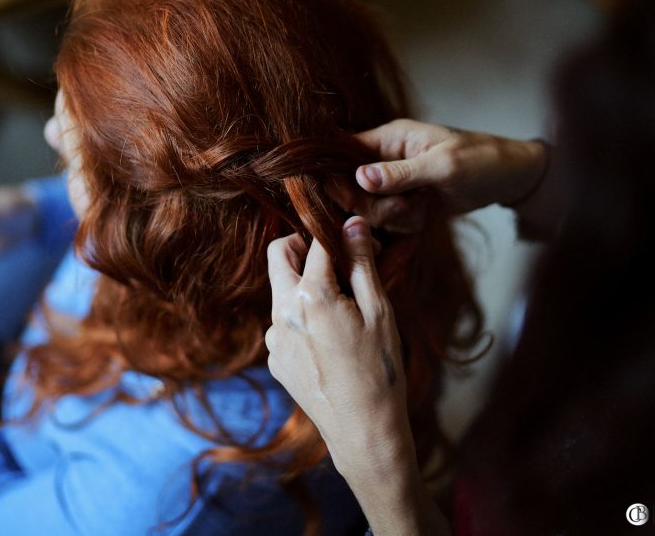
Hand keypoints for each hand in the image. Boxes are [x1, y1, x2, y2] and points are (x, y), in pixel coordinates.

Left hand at [265, 216, 411, 475]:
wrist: (363, 430)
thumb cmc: (379, 369)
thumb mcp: (379, 311)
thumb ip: (362, 263)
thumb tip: (352, 224)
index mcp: (310, 296)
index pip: (315, 242)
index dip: (338, 235)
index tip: (356, 239)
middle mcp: (282, 313)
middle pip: (278, 256)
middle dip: (302, 247)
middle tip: (334, 259)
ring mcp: (274, 339)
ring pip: (281, 292)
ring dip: (304, 286)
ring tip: (342, 309)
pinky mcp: (275, 360)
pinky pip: (284, 324)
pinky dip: (303, 318)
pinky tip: (331, 341)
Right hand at [348, 119, 547, 229]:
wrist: (510, 180)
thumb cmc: (481, 159)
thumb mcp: (443, 165)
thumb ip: (400, 173)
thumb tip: (360, 177)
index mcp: (389, 138)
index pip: (344, 154)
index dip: (339, 178)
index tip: (353, 198)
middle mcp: (386, 160)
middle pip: (352, 189)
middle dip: (375, 205)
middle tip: (404, 205)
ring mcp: (395, 185)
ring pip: (372, 210)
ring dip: (396, 216)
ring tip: (422, 206)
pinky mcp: (407, 204)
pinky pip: (392, 222)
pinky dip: (409, 224)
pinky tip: (428, 213)